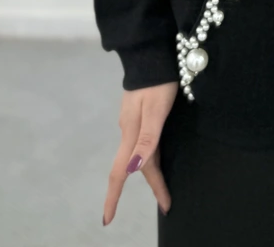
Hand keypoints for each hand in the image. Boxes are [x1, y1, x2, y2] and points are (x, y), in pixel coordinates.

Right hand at [102, 81, 177, 225]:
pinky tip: (155, 158)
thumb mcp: (157, 110)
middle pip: (136, 166)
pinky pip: (144, 143)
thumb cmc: (158, 82)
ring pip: (141, 155)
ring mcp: (132, 121)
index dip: (114, 197)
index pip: (120, 172)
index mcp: (131, 133)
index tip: (107, 221)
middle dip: (151, 186)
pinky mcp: (139, 114)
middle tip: (166, 204)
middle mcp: (129, 130)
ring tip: (164, 189)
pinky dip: (150, 157)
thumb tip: (132, 169)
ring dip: (151, 173)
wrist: (150, 53)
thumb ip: (147, 138)